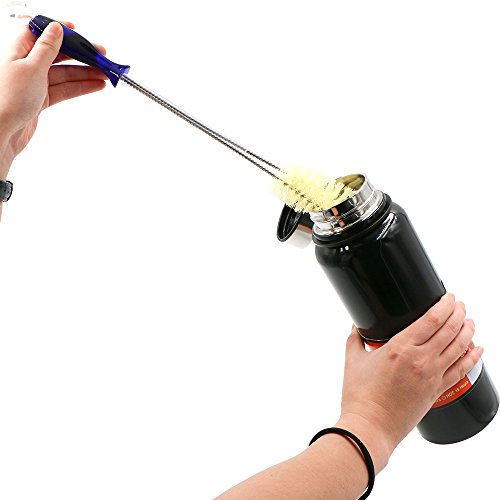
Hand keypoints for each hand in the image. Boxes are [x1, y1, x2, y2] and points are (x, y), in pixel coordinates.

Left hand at [0, 21, 107, 179]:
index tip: (78, 31)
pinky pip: (65, 89)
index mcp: (20, 50)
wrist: (3, 131)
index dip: (60, 30)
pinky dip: (81, 87)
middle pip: (58, 54)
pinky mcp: (42, 99)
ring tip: (105, 74)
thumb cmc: (8, 99)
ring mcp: (35, 82)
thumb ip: (47, 48)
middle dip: (81, 55)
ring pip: (65, 74)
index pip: (42, 33)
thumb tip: (56, 28)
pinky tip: (95, 85)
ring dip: (86, 73)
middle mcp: (27, 64)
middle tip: (101, 57)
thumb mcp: (32, 67)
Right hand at [336, 293, 481, 472]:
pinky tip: (477, 350)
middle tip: (459, 304)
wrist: (371, 426)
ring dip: (468, 331)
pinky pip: (461, 371)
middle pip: (450, 330)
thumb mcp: (353, 361)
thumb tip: (356, 327)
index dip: (445, 305)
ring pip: (460, 348)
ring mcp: (432, 376)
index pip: (432, 319)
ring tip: (470, 320)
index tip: (448, 297)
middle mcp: (420, 359)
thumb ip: (356, 340)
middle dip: (459, 313)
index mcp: (400, 348)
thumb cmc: (360, 396)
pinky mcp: (437, 391)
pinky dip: (473, 358)